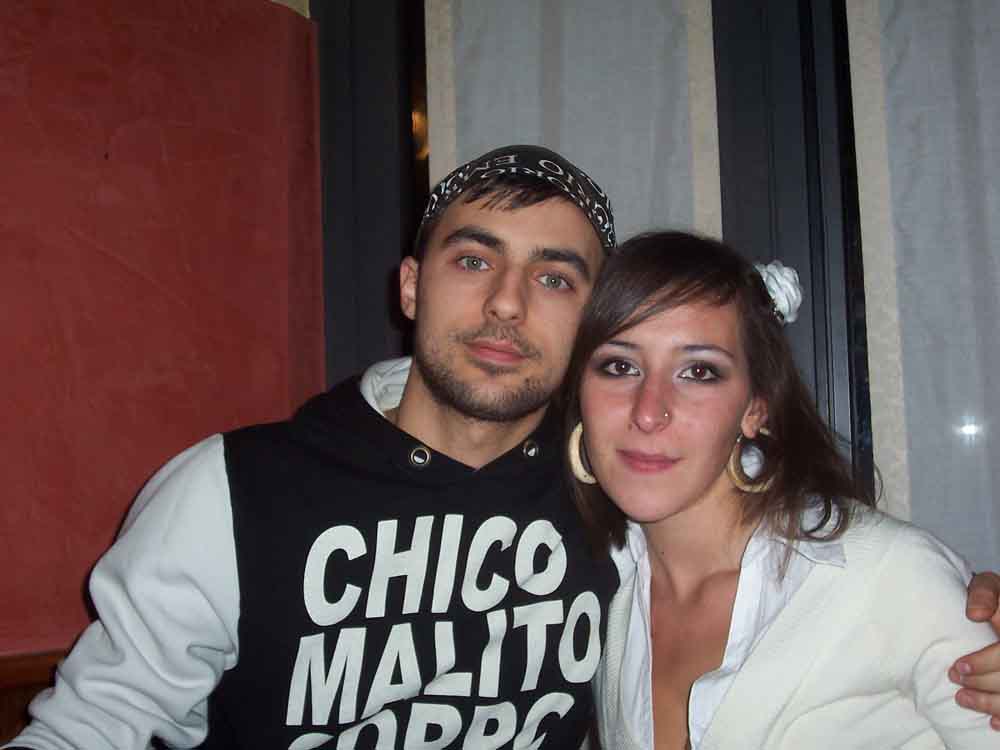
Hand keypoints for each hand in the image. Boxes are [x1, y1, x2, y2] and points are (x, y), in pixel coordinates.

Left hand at [950, 571, 999, 728]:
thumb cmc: (995, 600)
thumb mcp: (989, 586)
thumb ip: (984, 593)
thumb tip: (975, 615)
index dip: (984, 663)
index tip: (959, 667)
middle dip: (983, 683)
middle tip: (955, 680)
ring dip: (991, 704)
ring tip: (962, 699)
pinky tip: (993, 722)